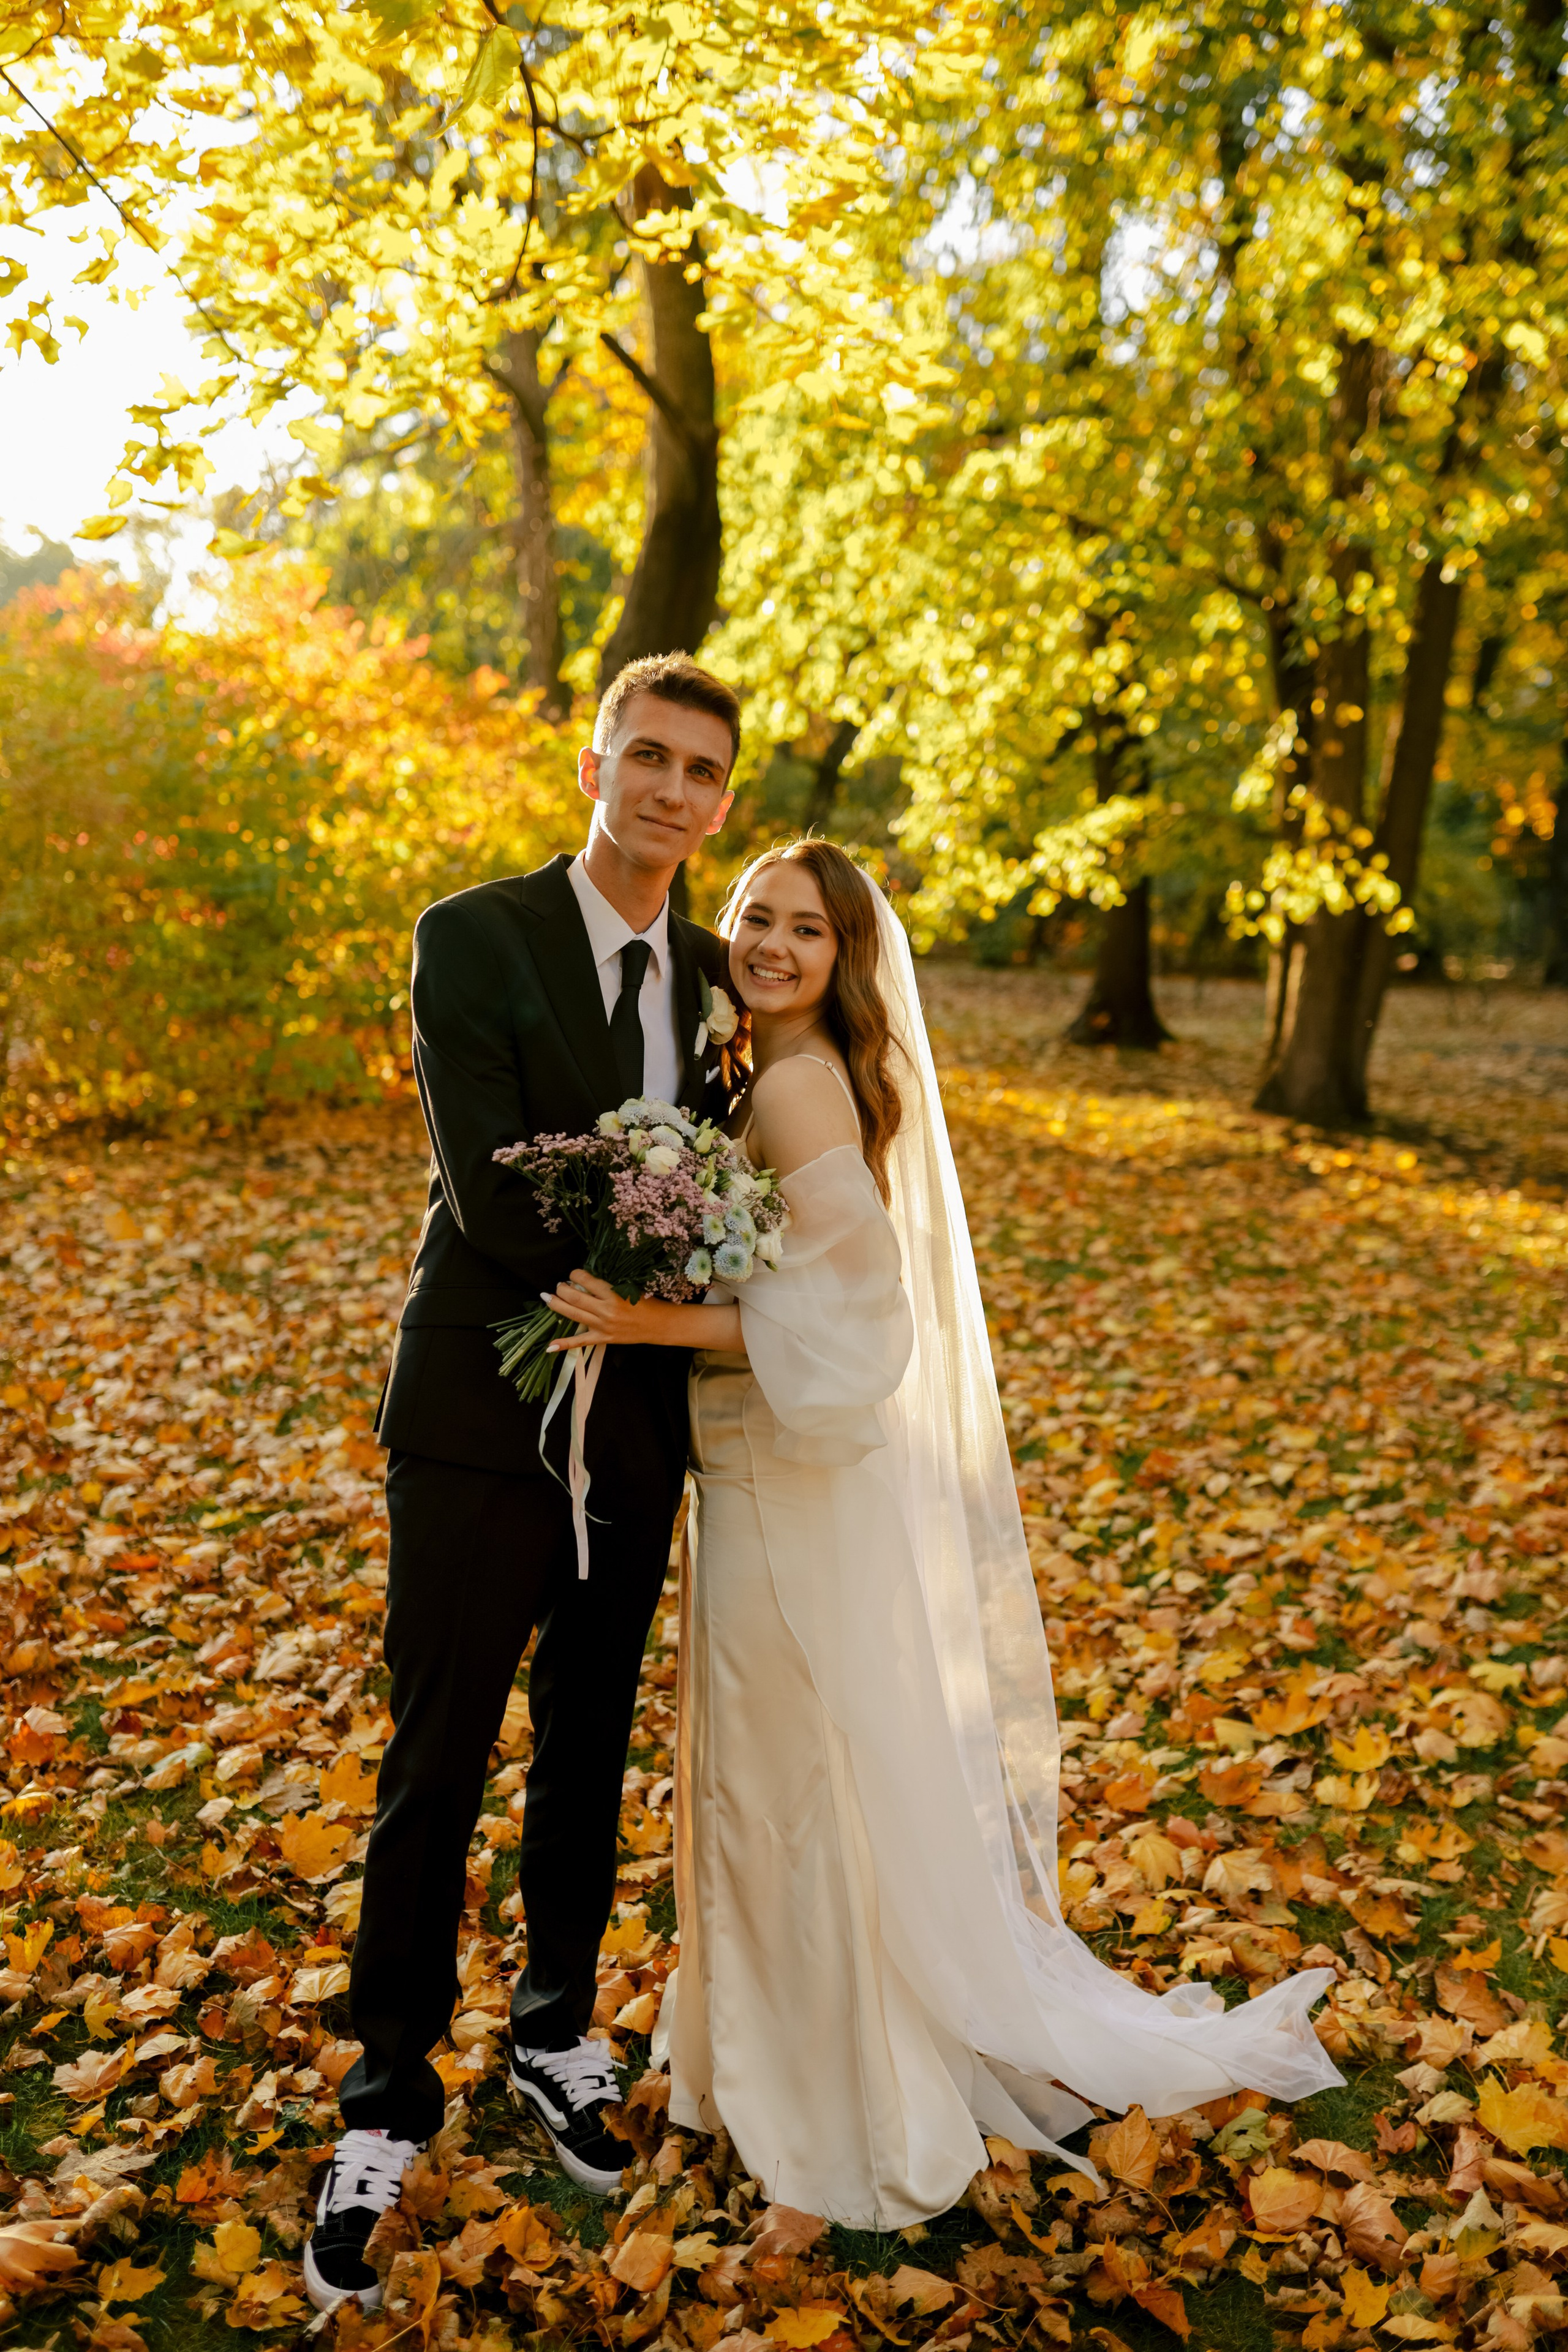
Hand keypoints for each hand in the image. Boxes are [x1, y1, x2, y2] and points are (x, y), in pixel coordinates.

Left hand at [542, 1269, 656, 1351]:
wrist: (659, 1325)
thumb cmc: (647, 1303)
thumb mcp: (629, 1288)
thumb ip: (607, 1286)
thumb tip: (584, 1282)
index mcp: (614, 1294)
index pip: (586, 1280)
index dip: (576, 1274)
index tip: (574, 1273)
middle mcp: (606, 1310)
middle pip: (575, 1298)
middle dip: (562, 1289)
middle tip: (559, 1285)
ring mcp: (603, 1326)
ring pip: (573, 1315)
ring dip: (557, 1305)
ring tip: (548, 1298)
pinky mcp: (603, 1339)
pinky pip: (580, 1342)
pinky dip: (564, 1344)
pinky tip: (550, 1346)